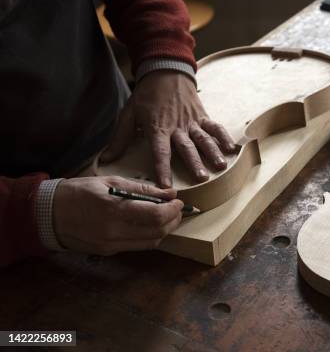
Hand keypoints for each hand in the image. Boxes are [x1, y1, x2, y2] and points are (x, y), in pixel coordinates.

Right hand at [53, 176, 183, 255]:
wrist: (47, 214)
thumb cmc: (79, 192)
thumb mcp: (110, 181)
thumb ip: (141, 188)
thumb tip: (168, 193)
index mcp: (114, 209)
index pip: (156, 215)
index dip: (173, 210)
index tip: (179, 201)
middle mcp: (113, 231)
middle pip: (158, 232)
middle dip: (173, 220)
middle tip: (177, 209)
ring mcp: (110, 245)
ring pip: (151, 242)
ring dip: (164, 230)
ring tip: (167, 217)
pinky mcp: (108, 252)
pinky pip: (137, 246)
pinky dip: (150, 236)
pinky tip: (150, 225)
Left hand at [101, 71, 236, 187]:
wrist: (165, 70)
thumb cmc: (146, 95)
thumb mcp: (129, 113)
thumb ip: (120, 138)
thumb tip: (105, 159)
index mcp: (157, 128)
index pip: (160, 152)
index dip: (162, 169)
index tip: (165, 185)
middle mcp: (177, 126)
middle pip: (186, 147)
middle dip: (194, 163)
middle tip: (201, 178)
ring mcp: (192, 121)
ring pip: (203, 138)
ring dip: (212, 152)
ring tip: (220, 166)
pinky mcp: (202, 115)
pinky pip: (215, 127)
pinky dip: (223, 137)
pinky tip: (231, 149)